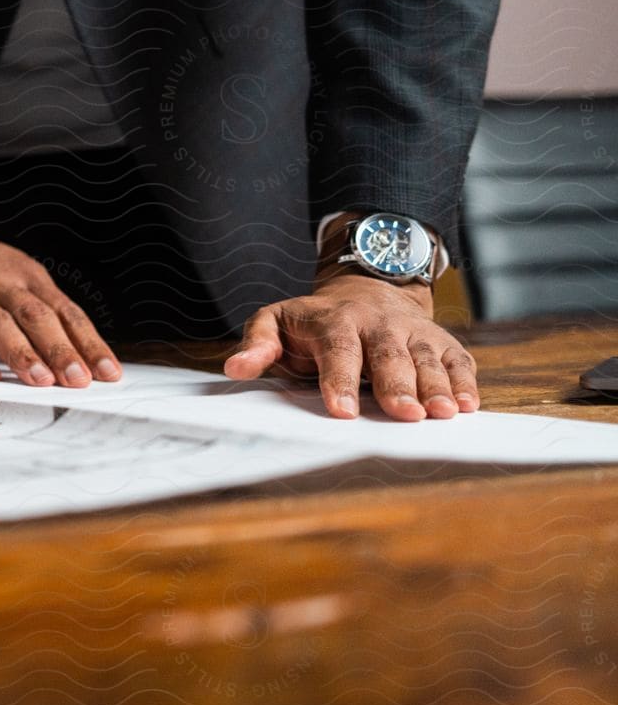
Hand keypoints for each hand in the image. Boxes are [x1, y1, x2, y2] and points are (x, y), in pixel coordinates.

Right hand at [0, 206, 121, 387]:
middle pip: (34, 315)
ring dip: (20, 352)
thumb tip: (81, 356)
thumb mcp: (11, 279)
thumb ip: (40, 313)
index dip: (87, 342)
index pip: (63, 311)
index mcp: (24, 275)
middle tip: (78, 378)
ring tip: (41, 380)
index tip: (108, 371)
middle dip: (59, 348)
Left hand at [223, 273, 479, 420]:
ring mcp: (412, 330)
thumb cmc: (314, 321)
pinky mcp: (440, 339)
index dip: (339, 380)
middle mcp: (378, 324)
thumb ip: (258, 344)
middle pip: (388, 354)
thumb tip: (235, 369)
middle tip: (404, 415)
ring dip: (436, 385)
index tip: (340, 412)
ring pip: (427, 356)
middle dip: (397, 384)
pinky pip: (457, 358)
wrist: (366, 289)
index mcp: (335, 322)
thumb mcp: (276, 320)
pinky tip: (469, 405)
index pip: (338, 350)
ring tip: (443, 413)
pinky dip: (464, 380)